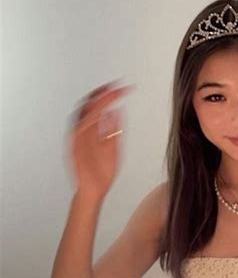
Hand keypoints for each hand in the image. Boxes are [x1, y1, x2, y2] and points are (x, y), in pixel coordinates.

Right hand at [69, 81, 133, 200]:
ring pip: (83, 115)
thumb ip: (114, 130)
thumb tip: (118, 110)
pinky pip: (79, 131)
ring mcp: (79, 140)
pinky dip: (88, 121)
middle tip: (115, 86)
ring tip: (108, 95)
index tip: (122, 88)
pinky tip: (99, 114)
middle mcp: (84, 133)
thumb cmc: (102, 173)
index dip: (110, 96)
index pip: (100, 108)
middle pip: (89, 107)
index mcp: (93, 132)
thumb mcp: (114, 148)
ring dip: (95, 104)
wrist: (95, 191)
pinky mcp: (75, 149)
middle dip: (101, 95)